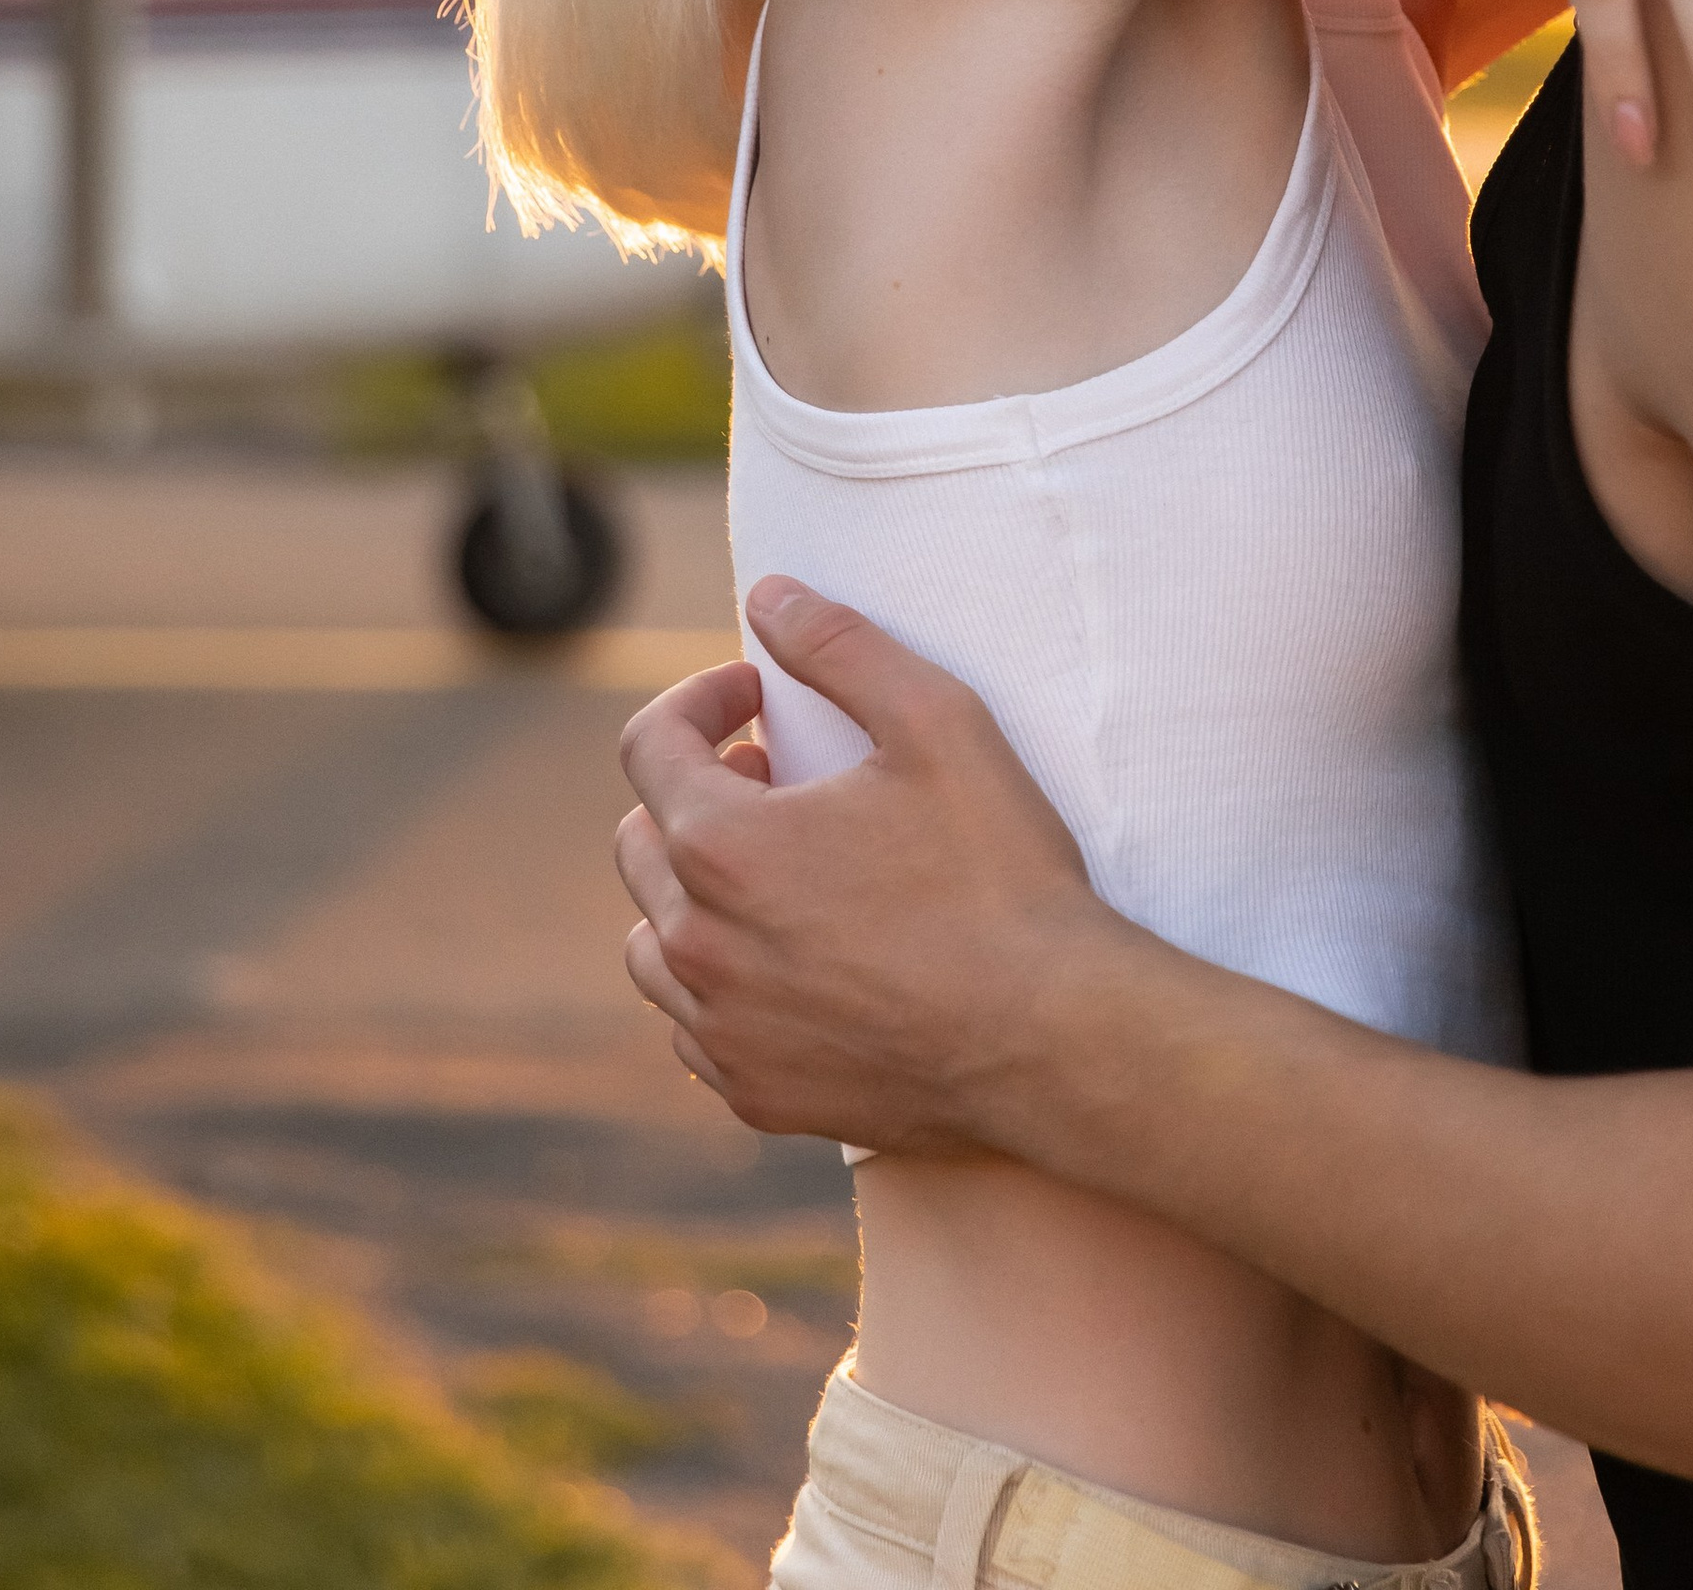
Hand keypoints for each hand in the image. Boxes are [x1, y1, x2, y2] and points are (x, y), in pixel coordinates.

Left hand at [615, 577, 1101, 1146]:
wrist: (1053, 1039)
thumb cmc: (1000, 876)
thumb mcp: (936, 722)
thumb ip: (840, 646)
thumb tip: (768, 596)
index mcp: (722, 847)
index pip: (648, 746)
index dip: (699, 701)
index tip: (755, 695)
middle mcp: (698, 946)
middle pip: (639, 842)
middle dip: (694, 791)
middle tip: (773, 773)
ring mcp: (722, 1032)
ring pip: (653, 945)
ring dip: (693, 893)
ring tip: (774, 868)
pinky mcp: (757, 1096)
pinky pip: (695, 1029)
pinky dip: (720, 983)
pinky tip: (790, 959)